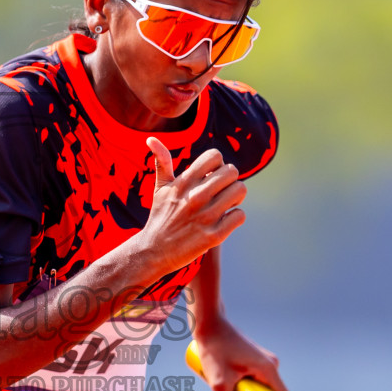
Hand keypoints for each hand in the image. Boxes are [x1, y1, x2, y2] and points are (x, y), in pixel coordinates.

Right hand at [133, 140, 246, 279]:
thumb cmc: (160, 217)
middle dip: (229, 180)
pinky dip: (235, 218)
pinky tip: (224, 221)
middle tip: (221, 192)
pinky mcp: (213, 236)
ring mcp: (205, 216)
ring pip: (240, 191)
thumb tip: (151, 138)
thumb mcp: (159, 188)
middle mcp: (195, 196)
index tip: (211, 176)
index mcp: (184, 182)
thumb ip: (161, 161)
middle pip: (232, 171)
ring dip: (235, 198)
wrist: (154, 252)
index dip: (217, 164)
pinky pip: (240, 216)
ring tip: (225, 205)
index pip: (215, 156)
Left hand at [193, 323, 292, 390]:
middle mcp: (271, 365)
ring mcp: (263, 361)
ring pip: (255, 388)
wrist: (208, 323)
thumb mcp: (219, 383)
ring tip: (215, 389)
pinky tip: (219, 380)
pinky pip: (250, 379)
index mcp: (269, 370)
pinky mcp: (253, 358)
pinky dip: (237, 384)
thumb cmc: (214, 350)